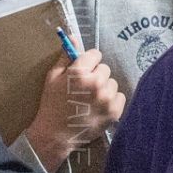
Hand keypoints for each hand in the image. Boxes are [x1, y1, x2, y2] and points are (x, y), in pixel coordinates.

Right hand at [25, 48, 124, 168]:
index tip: (84, 70)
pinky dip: (112, 100)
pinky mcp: (114, 112)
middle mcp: (95, 83)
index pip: (95, 54)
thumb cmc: (52, 105)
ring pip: (112, 82)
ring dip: (104, 88)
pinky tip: (99, 107)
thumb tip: (74, 37)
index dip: (88, 62)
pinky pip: (120, 96)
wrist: (55, 135)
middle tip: (85, 88)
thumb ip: (66, 56)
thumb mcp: (53, 77)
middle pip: (105, 68)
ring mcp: (106, 98)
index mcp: (79, 72)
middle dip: (96, 75)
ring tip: (91, 100)